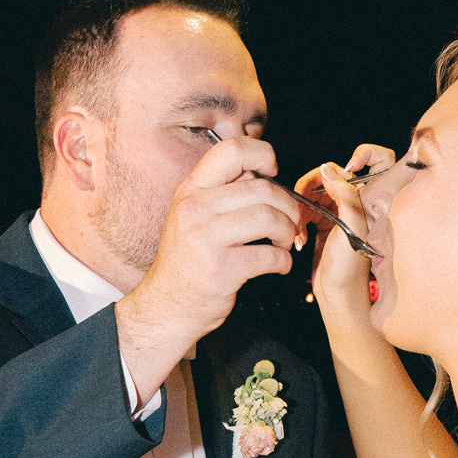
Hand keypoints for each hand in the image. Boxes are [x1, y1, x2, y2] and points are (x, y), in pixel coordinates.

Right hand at [116, 138, 305, 402]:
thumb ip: (222, 192)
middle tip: (291, 221)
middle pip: (262, 188)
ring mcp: (206, 239)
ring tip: (284, 243)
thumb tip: (262, 173)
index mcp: (190, 190)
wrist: (166, 307)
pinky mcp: (222, 270)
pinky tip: (279, 266)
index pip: (232, 149)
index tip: (273, 173)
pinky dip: (284, 261)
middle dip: (288, 206)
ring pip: (270, 218)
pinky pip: (270, 255)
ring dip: (287, 232)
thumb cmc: (187, 262)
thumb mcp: (193, 216)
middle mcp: (195, 209)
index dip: (263, 155)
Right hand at [295, 144, 394, 336]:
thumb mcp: (353, 227)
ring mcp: (341, 212)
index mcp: (375, 198)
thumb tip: (328, 169)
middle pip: (337, 173)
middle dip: (317, 183)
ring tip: (299, 224)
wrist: (337, 296)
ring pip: (320, 189)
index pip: (382, 160)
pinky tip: (299, 236)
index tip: (350, 167)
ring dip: (304, 202)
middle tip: (305, 197)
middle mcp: (360, 202)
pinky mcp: (325, 223)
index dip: (366, 155)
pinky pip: (309, 207)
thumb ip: (345, 195)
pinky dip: (300, 218)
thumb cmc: (351, 267)